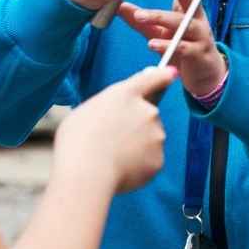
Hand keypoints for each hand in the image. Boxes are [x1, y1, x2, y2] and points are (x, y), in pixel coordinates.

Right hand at [53, 66, 173, 192]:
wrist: (86, 175)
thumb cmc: (77, 142)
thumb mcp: (87, 110)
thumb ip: (110, 104)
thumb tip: (122, 108)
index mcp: (128, 94)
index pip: (153, 78)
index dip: (163, 76)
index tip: (171, 74)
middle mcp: (148, 111)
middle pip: (147, 115)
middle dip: (135, 125)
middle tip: (110, 140)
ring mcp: (157, 135)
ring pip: (149, 139)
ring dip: (136, 146)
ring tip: (109, 158)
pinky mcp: (158, 159)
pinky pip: (148, 160)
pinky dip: (137, 166)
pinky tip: (118, 170)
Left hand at [120, 0, 226, 99]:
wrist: (203, 72)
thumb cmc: (182, 45)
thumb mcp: (159, 30)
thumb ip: (141, 19)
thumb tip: (120, 5)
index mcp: (188, 9)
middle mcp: (197, 18)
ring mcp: (199, 34)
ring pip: (183, 21)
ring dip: (161, 17)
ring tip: (140, 15)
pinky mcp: (197, 52)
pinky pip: (182, 46)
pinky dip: (167, 44)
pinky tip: (152, 44)